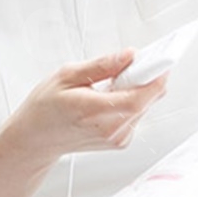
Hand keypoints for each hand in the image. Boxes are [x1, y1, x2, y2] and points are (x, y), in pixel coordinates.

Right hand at [1, 50, 167, 166]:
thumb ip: (102, 65)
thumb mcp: (67, 75)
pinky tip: (108, 98)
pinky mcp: (121, 141)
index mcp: (95, 111)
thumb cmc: (45, 108)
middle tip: (126, 64)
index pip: (138, 96)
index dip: (154, 76)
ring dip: (136, 88)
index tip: (161, 58)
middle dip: (144, 76)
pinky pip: (137, 113)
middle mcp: (111, 129)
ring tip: (107, 85)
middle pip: (146, 99)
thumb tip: (129, 55)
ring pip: (144, 105)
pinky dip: (130, 100)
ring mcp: (118, 138)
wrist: (36, 138)